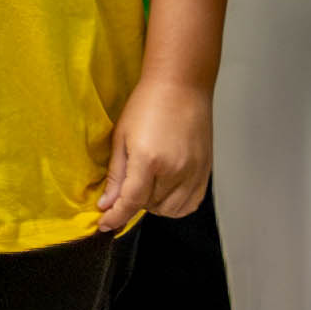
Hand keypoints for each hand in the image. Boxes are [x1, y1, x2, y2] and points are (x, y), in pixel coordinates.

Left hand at [97, 69, 213, 229]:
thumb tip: (106, 205)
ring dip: (155, 205)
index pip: (130, 202)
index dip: (115, 217)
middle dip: (134, 202)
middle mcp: (175, 170)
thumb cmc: (147, 104)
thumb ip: (116, 175)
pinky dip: (175, 204)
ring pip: (170, 210)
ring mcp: (194, 172)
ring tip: (149, 183)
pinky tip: (166, 188)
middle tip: (130, 182)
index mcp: (149, 160)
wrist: (181, 85)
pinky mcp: (205, 171)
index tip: (104, 224)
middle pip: (149, 207)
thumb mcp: (121, 137)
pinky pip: (190, 204)